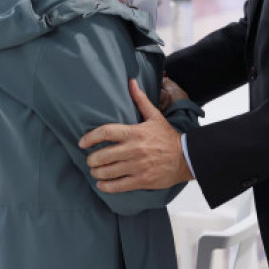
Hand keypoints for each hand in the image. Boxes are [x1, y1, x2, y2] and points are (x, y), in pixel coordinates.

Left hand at [78, 79, 192, 191]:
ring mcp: (137, 166)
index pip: (106, 132)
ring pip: (107, 171)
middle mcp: (134, 149)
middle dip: (91, 159)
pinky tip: (102, 184)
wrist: (185, 157)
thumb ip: (140, 100)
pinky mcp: (141, 180)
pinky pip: (117, 186)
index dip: (90, 137)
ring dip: (97, 172)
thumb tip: (131, 82)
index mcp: (135, 132)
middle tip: (90, 160)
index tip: (82, 142)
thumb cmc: (168, 136)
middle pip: (102, 155)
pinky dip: (106, 186)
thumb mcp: (155, 116)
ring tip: (96, 171)